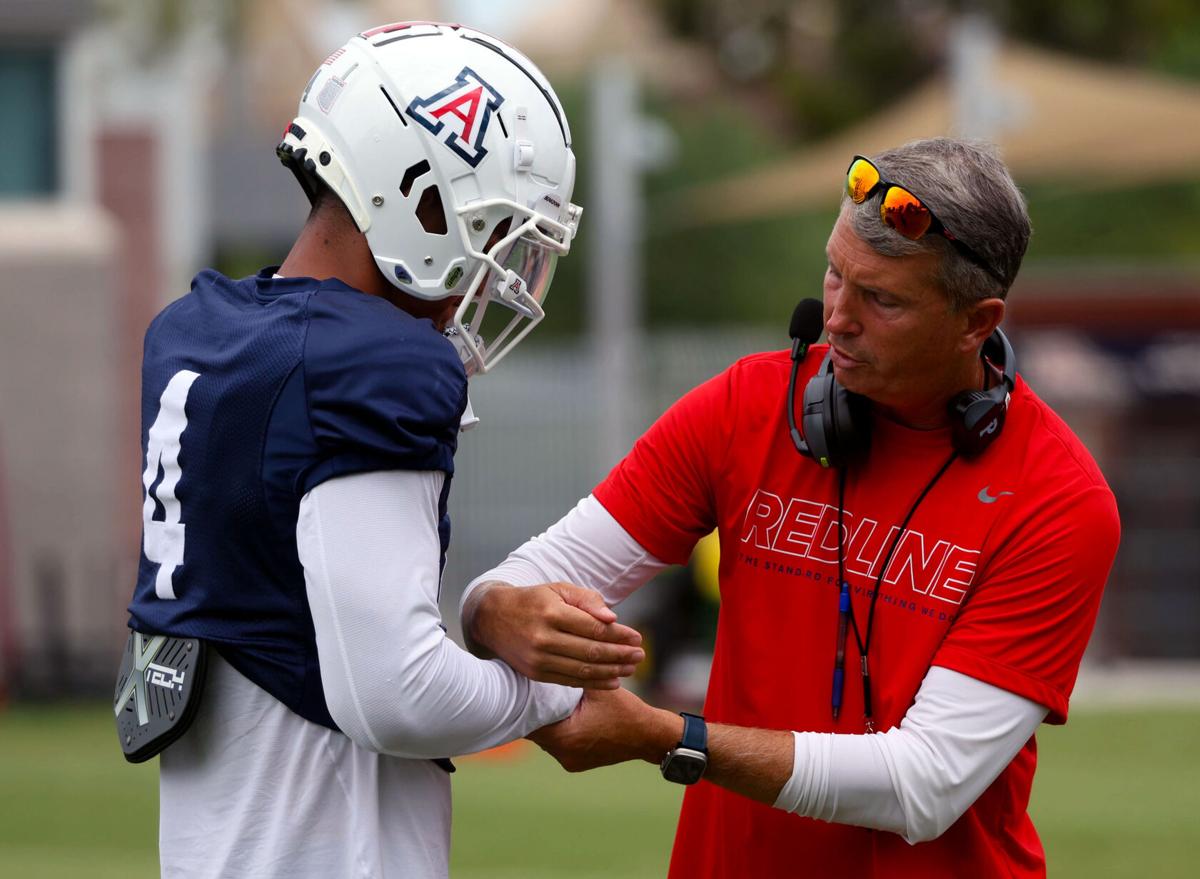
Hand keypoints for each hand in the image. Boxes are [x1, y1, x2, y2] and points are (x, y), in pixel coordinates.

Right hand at [463, 582, 644, 688]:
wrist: (493, 618)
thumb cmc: (534, 600)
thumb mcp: (558, 589)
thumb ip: (586, 600)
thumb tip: (611, 618)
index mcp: (552, 613)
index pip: (593, 628)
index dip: (619, 635)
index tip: (638, 638)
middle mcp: (543, 638)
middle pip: (591, 651)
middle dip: (620, 655)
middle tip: (640, 656)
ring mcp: (538, 659)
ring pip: (583, 670)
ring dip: (612, 671)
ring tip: (631, 669)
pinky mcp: (535, 674)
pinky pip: (570, 681)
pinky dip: (594, 683)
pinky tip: (613, 680)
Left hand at [528, 687, 680, 771]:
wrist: (649, 736)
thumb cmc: (626, 710)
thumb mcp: (598, 687)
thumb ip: (573, 677)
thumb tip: (551, 659)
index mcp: (566, 737)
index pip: (530, 721)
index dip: (525, 703)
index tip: (521, 688)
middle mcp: (564, 754)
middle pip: (536, 730)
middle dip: (535, 711)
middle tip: (530, 691)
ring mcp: (571, 761)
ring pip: (547, 738)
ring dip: (548, 721)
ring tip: (546, 701)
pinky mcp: (578, 763)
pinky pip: (560, 744)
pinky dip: (560, 730)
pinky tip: (564, 714)